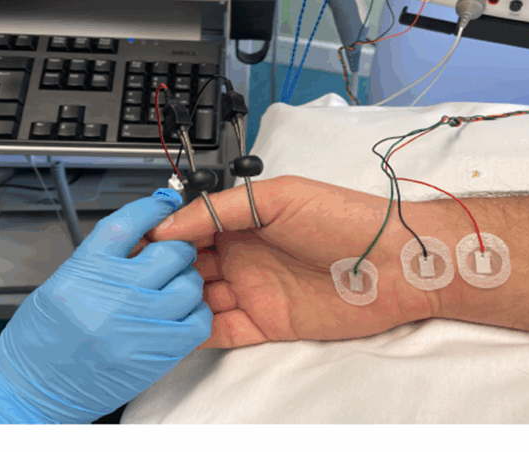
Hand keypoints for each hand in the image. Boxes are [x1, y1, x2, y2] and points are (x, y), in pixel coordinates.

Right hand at [0, 189, 211, 423]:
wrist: (30, 392)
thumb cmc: (40, 341)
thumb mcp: (63, 284)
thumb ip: (103, 260)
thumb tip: (142, 236)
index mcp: (85, 271)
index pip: (128, 223)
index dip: (152, 208)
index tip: (163, 203)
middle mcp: (113, 295)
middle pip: (169, 251)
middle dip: (176, 247)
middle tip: (171, 254)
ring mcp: (137, 326)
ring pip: (189, 285)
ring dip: (187, 281)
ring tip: (174, 287)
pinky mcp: (154, 355)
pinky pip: (196, 323)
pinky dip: (195, 314)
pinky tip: (181, 314)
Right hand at [147, 176, 441, 348]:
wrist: (396, 264)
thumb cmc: (346, 219)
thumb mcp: (280, 196)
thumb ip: (224, 207)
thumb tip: (174, 220)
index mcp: (245, 219)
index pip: (191, 227)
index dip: (162, 234)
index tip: (132, 243)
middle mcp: (245, 255)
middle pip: (189, 265)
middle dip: (160, 270)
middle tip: (132, 277)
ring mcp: (254, 290)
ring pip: (199, 299)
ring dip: (174, 301)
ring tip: (144, 304)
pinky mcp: (267, 324)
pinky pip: (222, 331)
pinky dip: (195, 333)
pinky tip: (171, 330)